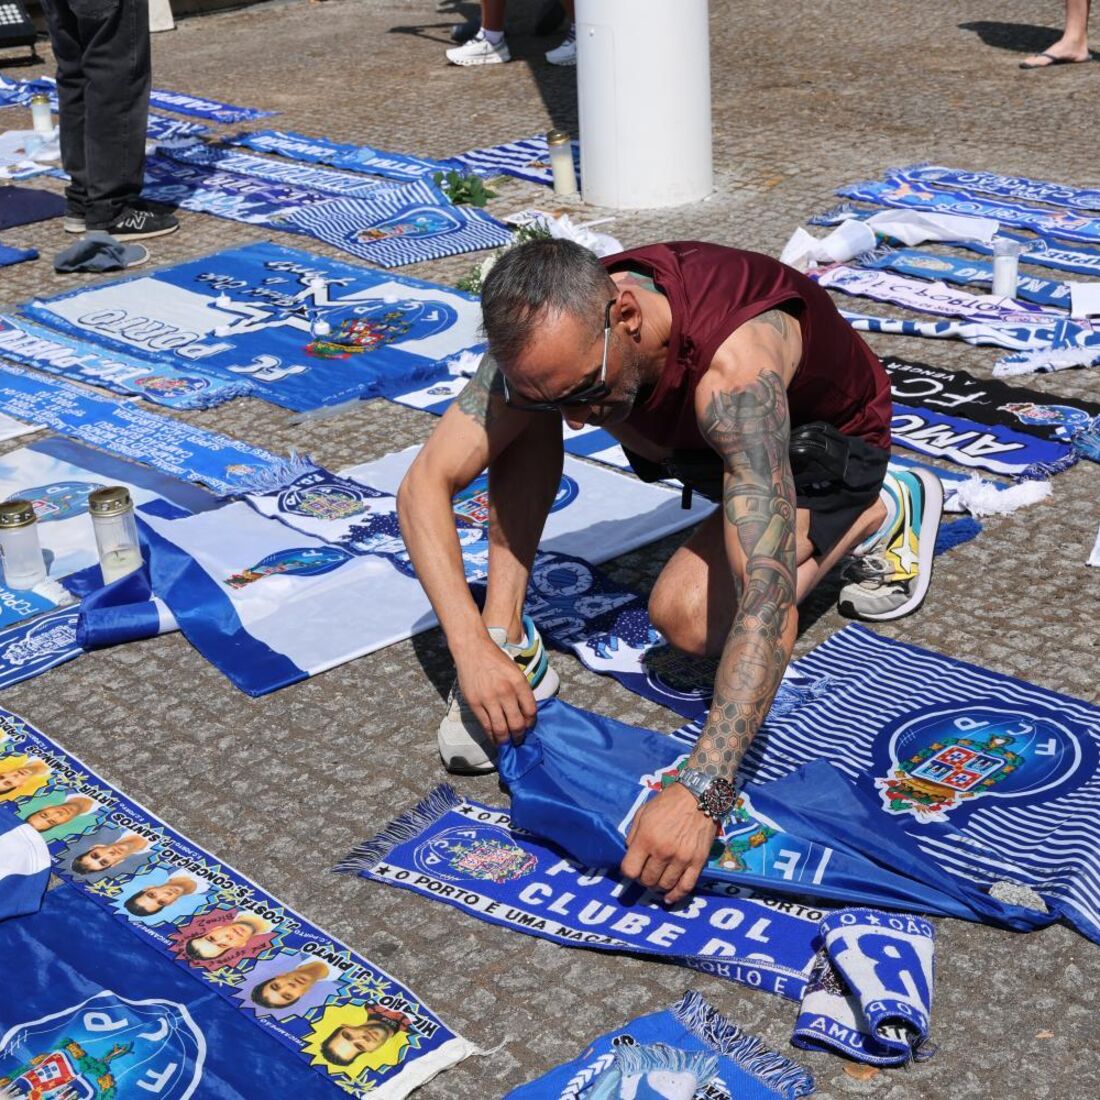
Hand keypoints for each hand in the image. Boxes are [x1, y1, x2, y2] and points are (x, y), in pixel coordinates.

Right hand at [455, 634, 537, 745]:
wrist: (472, 650)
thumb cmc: (495, 659)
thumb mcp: (515, 671)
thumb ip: (521, 690)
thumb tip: (525, 713)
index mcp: (519, 682)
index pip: (531, 711)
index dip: (531, 723)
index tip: (529, 727)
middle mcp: (505, 692)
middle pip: (517, 724)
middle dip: (519, 736)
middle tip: (519, 740)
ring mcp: (489, 699)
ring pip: (501, 729)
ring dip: (506, 740)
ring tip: (507, 743)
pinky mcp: (475, 703)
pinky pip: (485, 726)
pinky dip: (491, 736)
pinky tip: (494, 739)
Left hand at [621, 782, 717, 904]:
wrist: (698, 796)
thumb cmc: (667, 803)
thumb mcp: (642, 813)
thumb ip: (633, 835)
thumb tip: (630, 853)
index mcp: (646, 838)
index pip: (630, 869)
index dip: (628, 872)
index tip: (632, 869)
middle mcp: (663, 851)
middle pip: (647, 880)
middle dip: (643, 880)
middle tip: (645, 874)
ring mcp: (681, 859)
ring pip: (664, 885)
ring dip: (657, 887)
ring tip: (657, 881)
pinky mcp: (697, 862)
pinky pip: (685, 886)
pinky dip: (676, 896)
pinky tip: (669, 898)